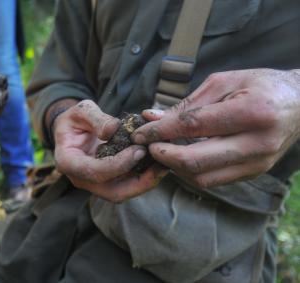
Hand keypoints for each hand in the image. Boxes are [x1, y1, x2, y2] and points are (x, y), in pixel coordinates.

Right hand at [53, 100, 165, 201]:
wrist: (72, 129)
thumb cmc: (74, 119)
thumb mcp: (81, 110)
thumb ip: (96, 118)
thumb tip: (113, 129)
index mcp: (68, 162)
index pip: (95, 172)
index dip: (118, 165)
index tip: (138, 151)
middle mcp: (81, 179)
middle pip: (112, 192)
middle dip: (139, 183)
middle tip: (159, 166)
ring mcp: (95, 183)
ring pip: (123, 192)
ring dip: (145, 182)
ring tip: (163, 165)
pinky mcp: (108, 181)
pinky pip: (127, 184)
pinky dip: (144, 176)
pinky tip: (158, 163)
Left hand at [132, 69, 299, 187]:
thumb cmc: (260, 85)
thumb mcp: (223, 82)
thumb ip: (187, 104)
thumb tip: (150, 116)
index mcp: (252, 111)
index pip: (193, 126)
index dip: (160, 131)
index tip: (139, 133)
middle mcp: (257, 142)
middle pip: (196, 161)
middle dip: (163, 156)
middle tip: (146, 147)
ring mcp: (258, 163)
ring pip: (202, 177)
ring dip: (174, 167)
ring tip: (162, 151)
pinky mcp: (254, 173)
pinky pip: (214, 180)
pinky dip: (191, 172)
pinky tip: (180, 158)